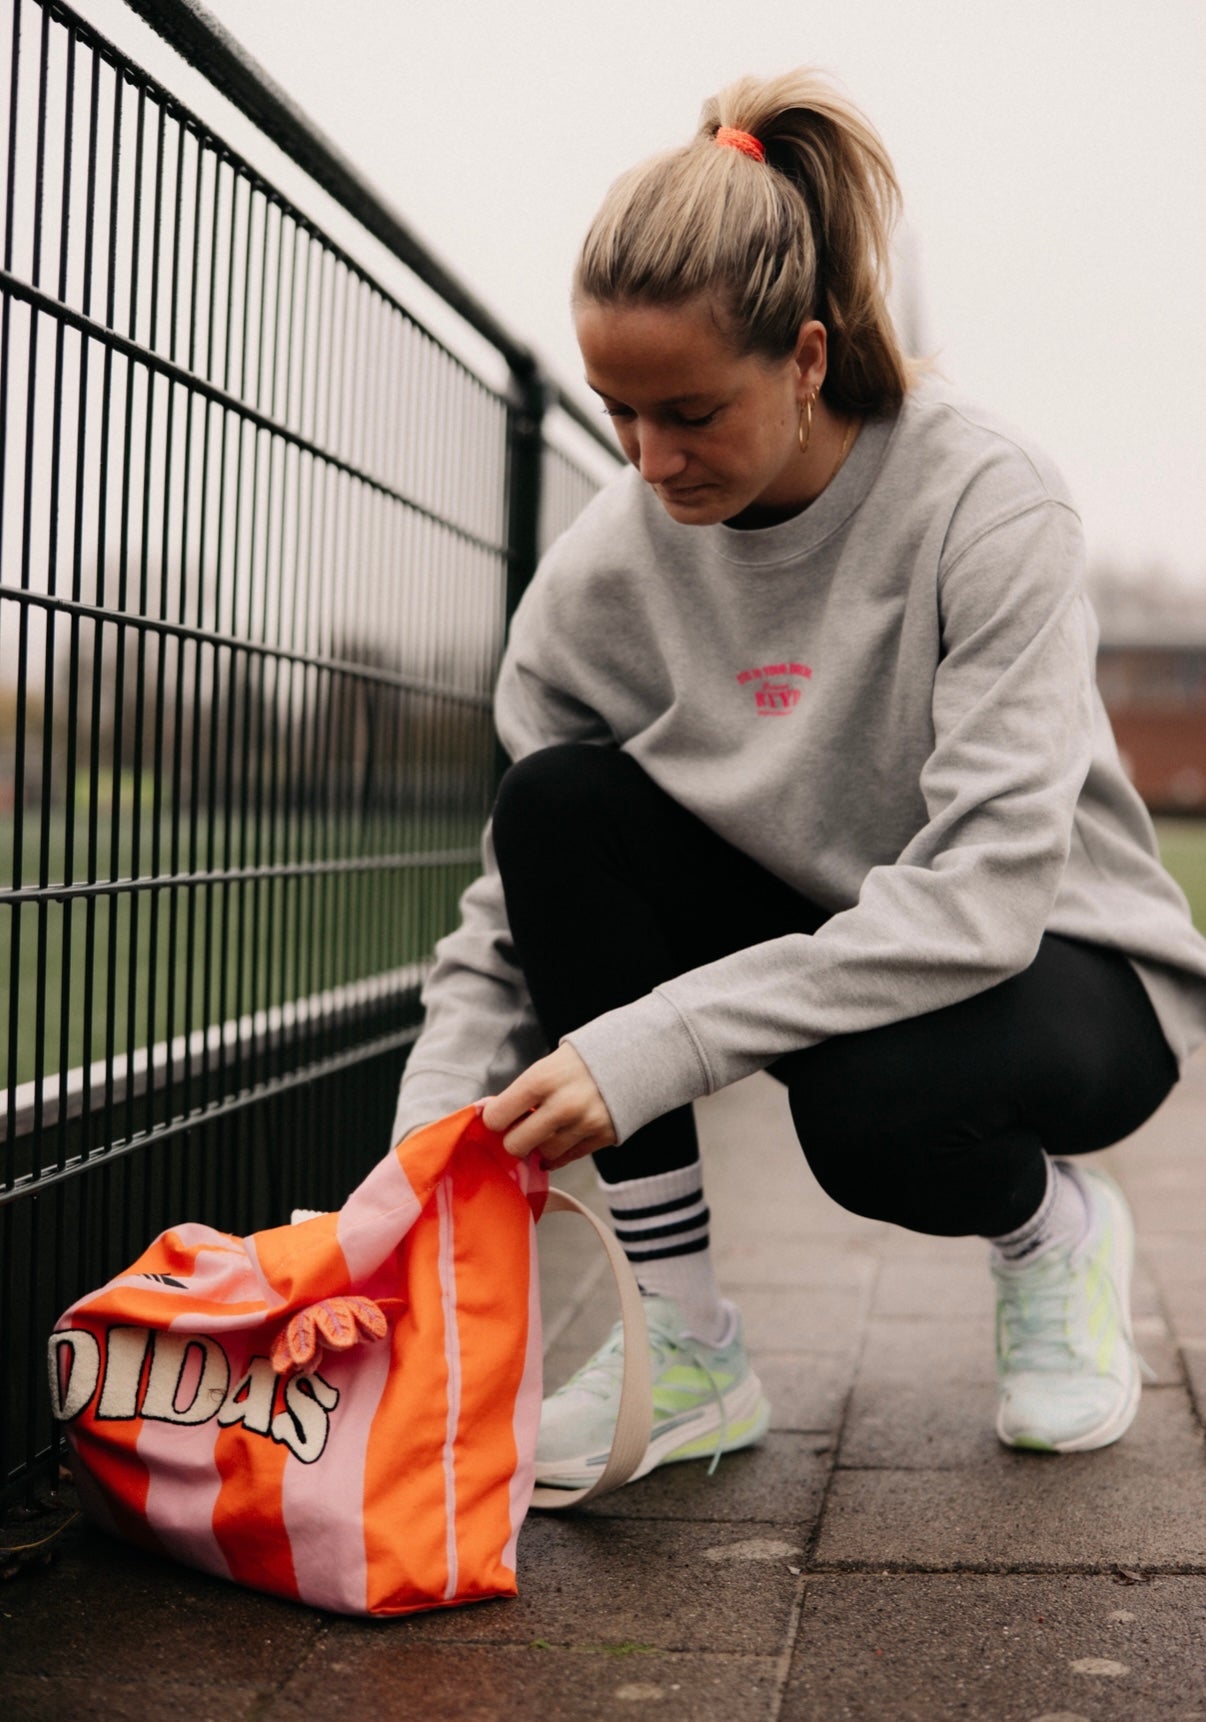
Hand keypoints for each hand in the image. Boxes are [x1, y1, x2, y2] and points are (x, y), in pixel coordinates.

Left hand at [480, 1044, 616, 1168]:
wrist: (635, 1055)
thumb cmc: (583, 1059)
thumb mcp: (548, 1065)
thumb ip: (524, 1092)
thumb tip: (498, 1119)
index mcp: (541, 1079)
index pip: (498, 1117)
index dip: (495, 1119)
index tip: (501, 1117)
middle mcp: (561, 1105)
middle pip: (516, 1145)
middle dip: (515, 1139)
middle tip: (521, 1129)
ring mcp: (583, 1125)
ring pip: (544, 1154)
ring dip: (541, 1145)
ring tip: (548, 1128)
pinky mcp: (602, 1137)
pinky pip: (568, 1158)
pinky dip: (560, 1153)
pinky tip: (561, 1138)